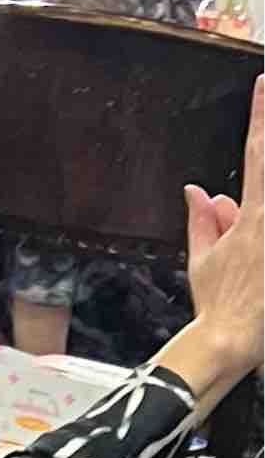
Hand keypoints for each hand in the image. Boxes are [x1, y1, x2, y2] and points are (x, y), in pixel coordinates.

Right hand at [185, 75, 263, 375]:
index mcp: (252, 216)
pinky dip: (250, 223)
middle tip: (263, 129)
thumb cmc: (216, 306)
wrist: (229, 341)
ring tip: (242, 235)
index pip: (256, 153)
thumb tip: (198, 191)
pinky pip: (261, 227)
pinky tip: (249, 238)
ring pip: (261, 203)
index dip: (262, 115)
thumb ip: (203, 221)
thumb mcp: (202, 259)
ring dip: (249, 217)